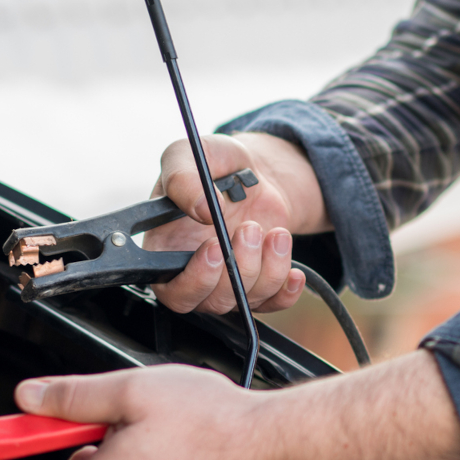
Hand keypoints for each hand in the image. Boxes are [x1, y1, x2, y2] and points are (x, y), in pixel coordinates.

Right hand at [146, 133, 328, 314]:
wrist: (254, 169)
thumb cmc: (213, 165)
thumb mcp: (187, 155)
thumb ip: (183, 179)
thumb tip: (203, 212)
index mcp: (165, 250)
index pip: (171, 290)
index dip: (194, 279)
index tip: (214, 246)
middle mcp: (193, 274)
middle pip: (213, 301)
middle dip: (238, 267)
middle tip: (250, 228)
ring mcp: (227, 282)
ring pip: (246, 300)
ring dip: (268, 269)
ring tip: (276, 232)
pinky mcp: (258, 285)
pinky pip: (273, 303)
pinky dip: (286, 290)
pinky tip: (294, 269)